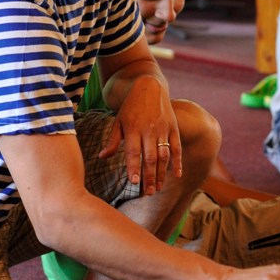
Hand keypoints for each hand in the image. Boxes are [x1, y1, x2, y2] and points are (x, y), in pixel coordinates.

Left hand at [99, 75, 182, 193]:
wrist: (149, 87)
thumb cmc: (131, 107)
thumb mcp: (118, 121)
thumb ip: (113, 140)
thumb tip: (102, 157)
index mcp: (133, 129)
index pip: (133, 152)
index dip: (134, 167)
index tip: (134, 183)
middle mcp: (149, 130)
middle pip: (150, 157)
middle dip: (149, 176)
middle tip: (148, 193)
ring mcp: (163, 129)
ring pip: (164, 155)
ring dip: (162, 173)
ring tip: (158, 188)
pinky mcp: (173, 128)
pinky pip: (177, 148)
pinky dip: (178, 162)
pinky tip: (176, 175)